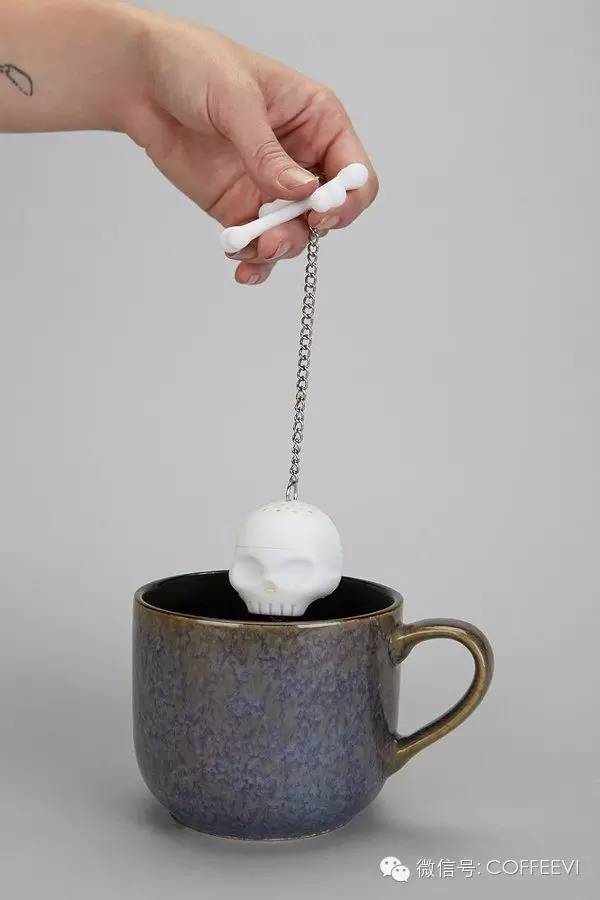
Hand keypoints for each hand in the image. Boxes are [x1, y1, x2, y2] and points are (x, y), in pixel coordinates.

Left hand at [126, 12, 377, 283]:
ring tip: (252, 248)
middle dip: (307, 230)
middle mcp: (302, 158)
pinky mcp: (240, 206)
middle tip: (275, 238)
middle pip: (329, 212)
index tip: (321, 212)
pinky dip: (254, 261)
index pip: (354, 172)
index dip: (347, 198)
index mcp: (317, 121)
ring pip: (294, 234)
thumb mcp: (236, 99)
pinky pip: (258, 243)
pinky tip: (242, 267)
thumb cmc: (195, 65)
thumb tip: (301, 191)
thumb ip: (267, 151)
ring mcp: (271, 186)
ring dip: (278, 248)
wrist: (140, 80)